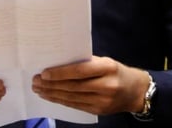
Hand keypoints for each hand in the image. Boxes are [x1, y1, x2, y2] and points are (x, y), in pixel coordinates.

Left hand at [31, 56, 149, 114]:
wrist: (135, 91)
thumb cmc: (116, 71)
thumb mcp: (105, 61)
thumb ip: (86, 62)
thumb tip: (59, 62)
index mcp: (108, 68)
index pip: (80, 71)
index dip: (60, 73)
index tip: (44, 73)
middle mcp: (106, 85)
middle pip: (73, 86)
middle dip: (51, 84)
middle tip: (35, 81)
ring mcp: (103, 101)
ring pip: (72, 98)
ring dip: (52, 93)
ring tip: (38, 89)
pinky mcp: (98, 111)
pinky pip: (75, 105)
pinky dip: (61, 101)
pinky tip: (51, 96)